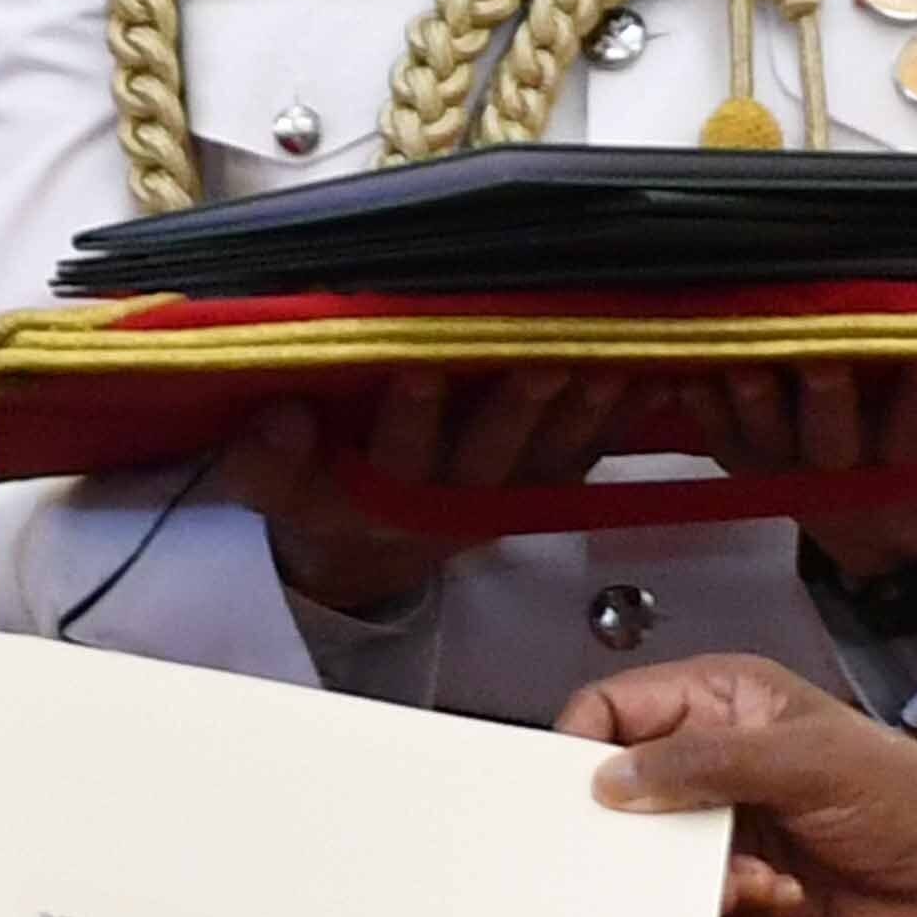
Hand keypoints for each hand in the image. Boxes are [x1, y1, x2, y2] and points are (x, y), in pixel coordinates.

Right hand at [223, 369, 629, 619]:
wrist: (372, 553)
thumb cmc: (324, 499)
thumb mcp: (274, 494)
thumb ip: (262, 462)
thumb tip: (281, 417)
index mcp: (382, 498)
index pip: (397, 461)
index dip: (410, 421)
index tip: (419, 373)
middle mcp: (453, 500)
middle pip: (491, 458)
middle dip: (515, 409)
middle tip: (539, 363)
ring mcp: (508, 493)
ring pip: (552, 455)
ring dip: (585, 413)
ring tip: (612, 366)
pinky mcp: (547, 483)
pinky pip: (592, 450)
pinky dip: (625, 415)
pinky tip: (654, 375)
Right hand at [555, 655, 916, 916]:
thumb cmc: (901, 797)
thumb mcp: (804, 762)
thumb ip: (704, 763)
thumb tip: (609, 781)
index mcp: (721, 702)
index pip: (618, 706)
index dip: (582, 742)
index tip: (565, 792)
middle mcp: (708, 760)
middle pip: (620, 784)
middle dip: (625, 822)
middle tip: (630, 853)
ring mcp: (719, 826)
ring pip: (647, 851)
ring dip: (681, 872)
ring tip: (739, 879)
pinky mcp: (733, 886)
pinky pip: (685, 899)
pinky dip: (719, 902)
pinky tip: (775, 894)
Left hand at [691, 368, 916, 580]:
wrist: (870, 538)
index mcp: (906, 470)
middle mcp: (844, 471)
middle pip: (834, 435)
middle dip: (830, 395)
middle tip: (827, 354)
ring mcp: (788, 468)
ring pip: (768, 435)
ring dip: (756, 399)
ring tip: (749, 358)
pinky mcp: (743, 459)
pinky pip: (716, 434)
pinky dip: (702, 402)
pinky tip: (695, 367)